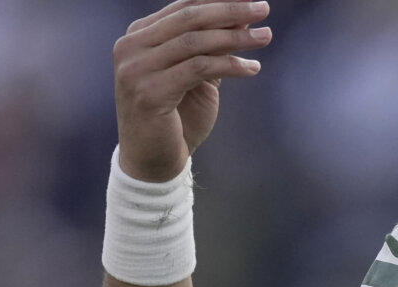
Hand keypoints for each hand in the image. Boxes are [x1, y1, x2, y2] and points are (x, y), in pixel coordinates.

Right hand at [113, 0, 273, 182]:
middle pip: (189, 18)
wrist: (154, 159)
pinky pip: (198, 69)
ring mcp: (135, 68)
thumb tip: (245, 18)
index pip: (182, 7)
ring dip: (236, 37)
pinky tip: (253, 67)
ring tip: (266, 36)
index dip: (217, 0)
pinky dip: (230, 65)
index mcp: (139, 36)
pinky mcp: (149, 91)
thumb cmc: (176, 117)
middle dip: (230, 10)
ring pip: (194, 41)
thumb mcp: (198, 75)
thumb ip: (214, 47)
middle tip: (264, 7)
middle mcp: (131, 47)